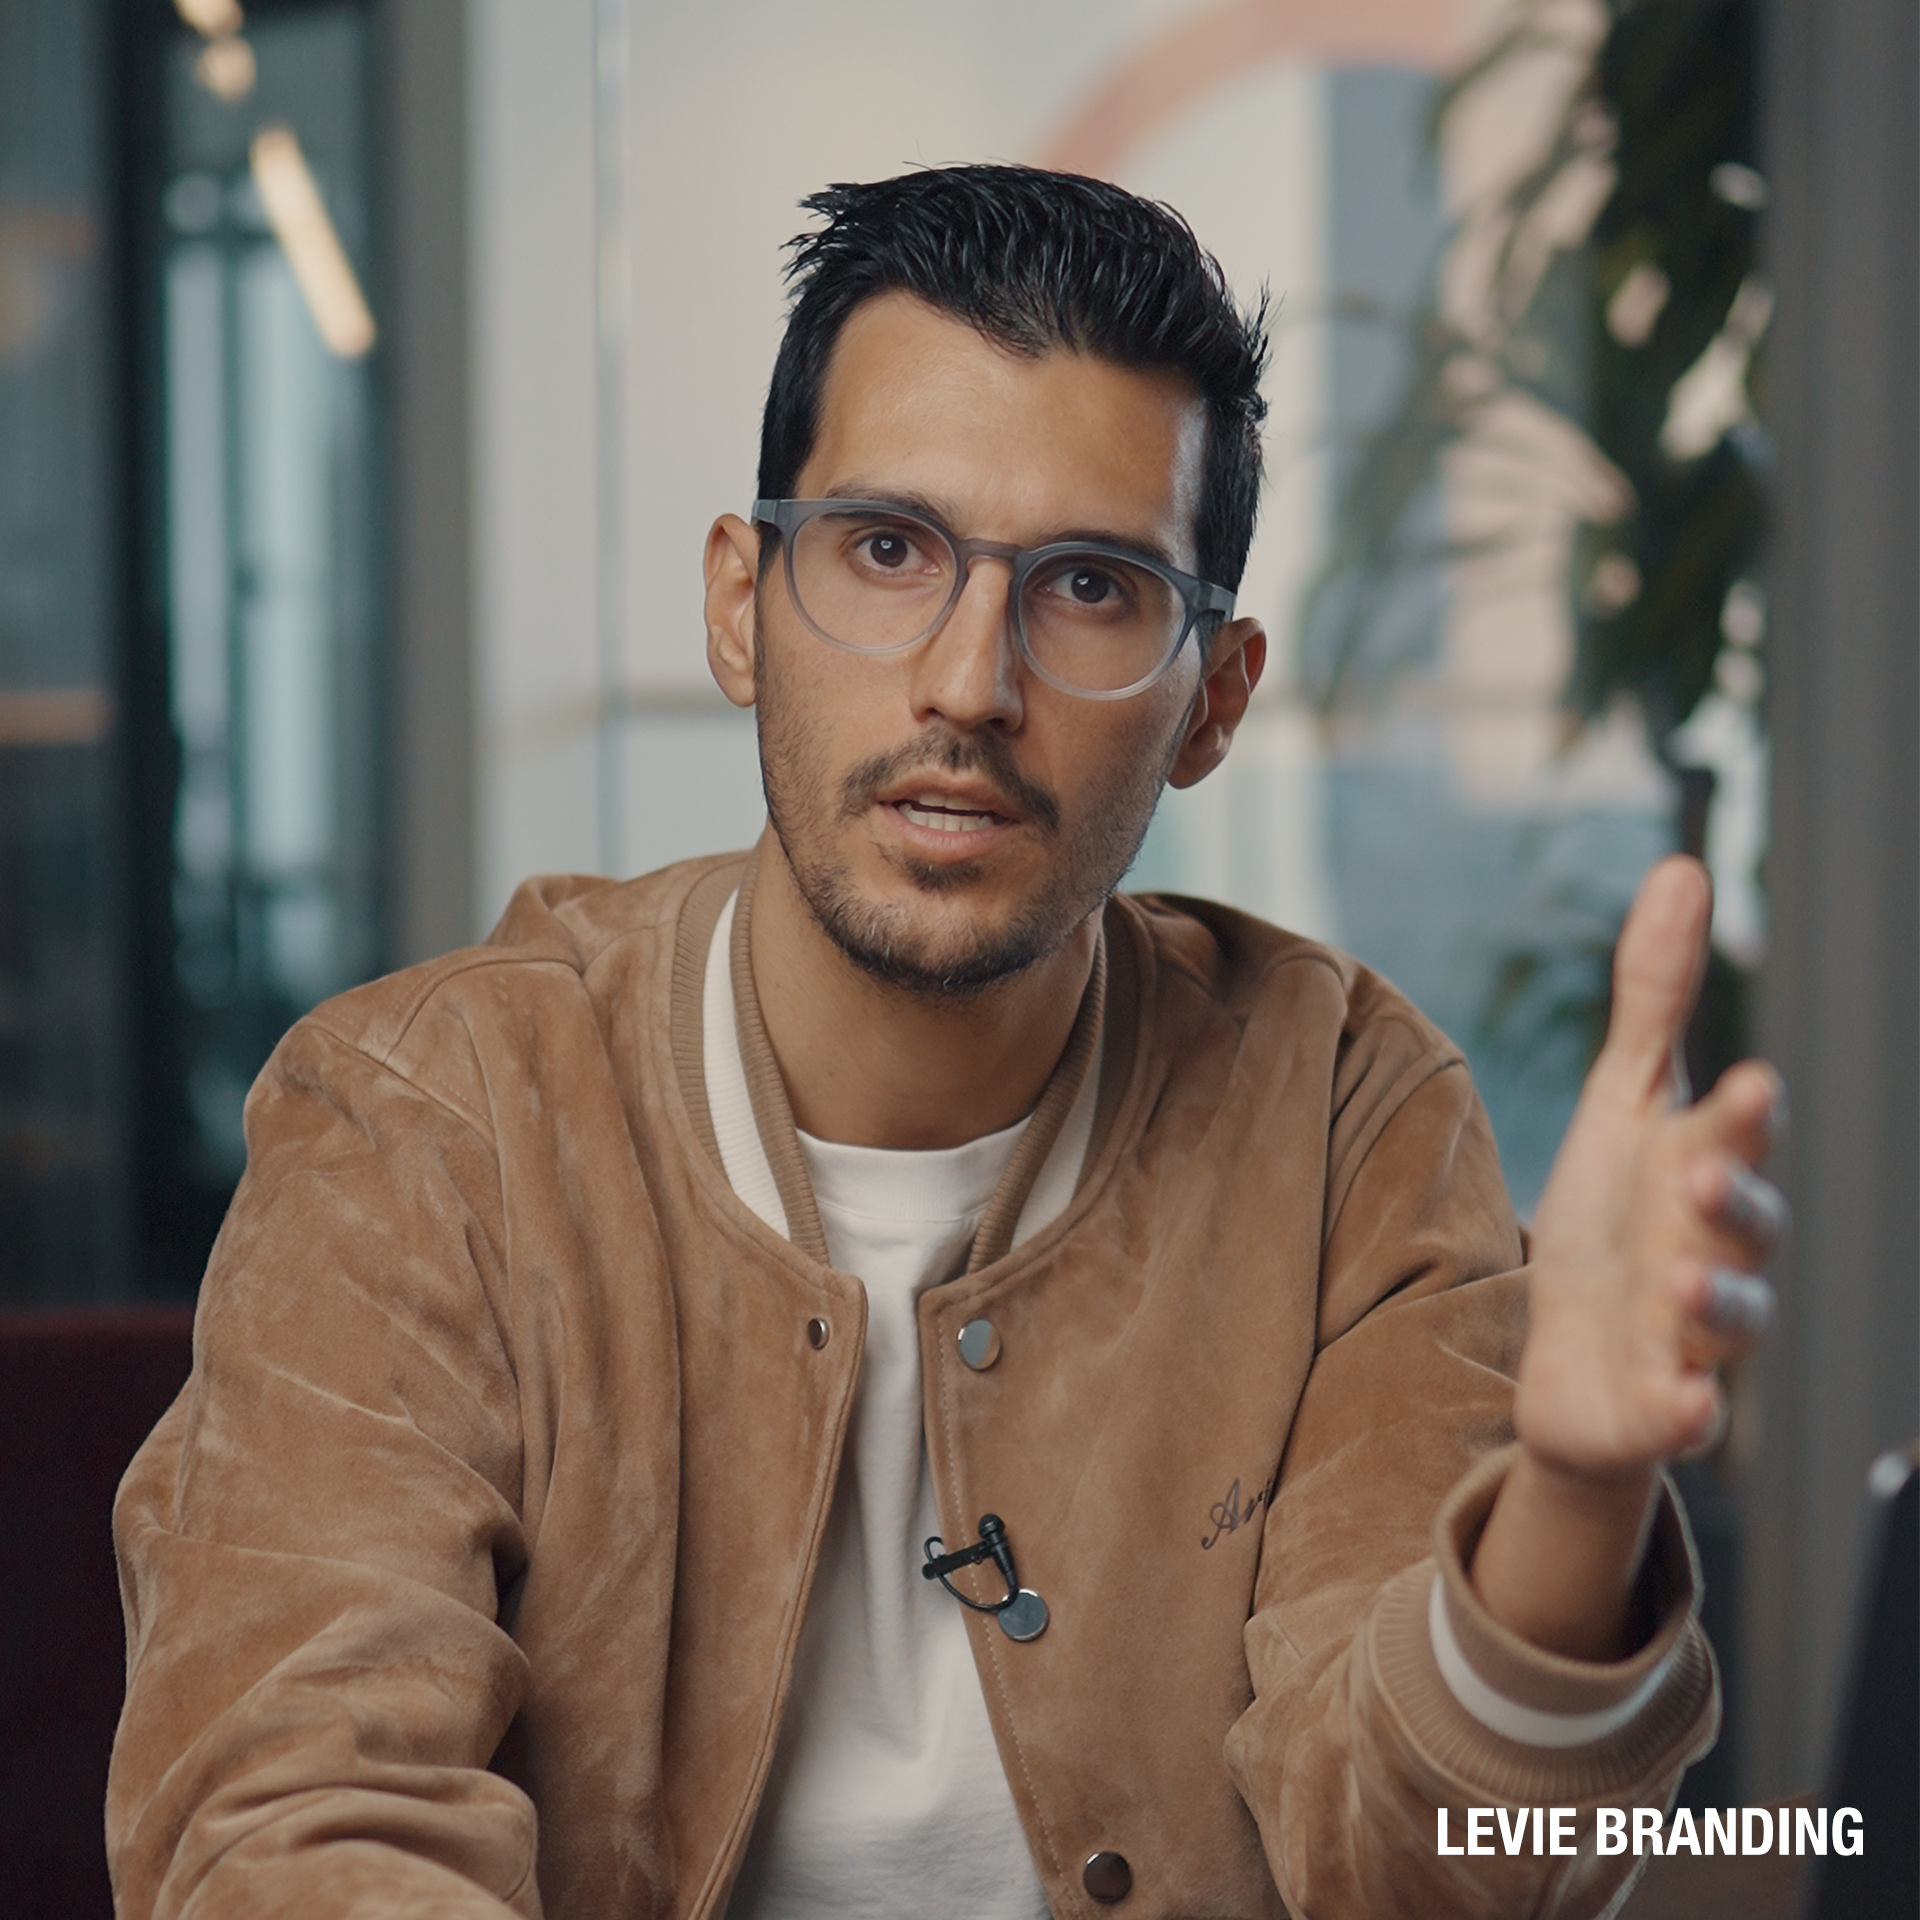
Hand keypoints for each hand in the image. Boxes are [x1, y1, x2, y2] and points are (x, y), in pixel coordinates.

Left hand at [1515, 854, 1784, 1478]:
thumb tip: (1682, 867)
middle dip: (1731, 1200)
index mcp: (1704, 1168)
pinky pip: (1686, 1410)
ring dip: (1712, 1297)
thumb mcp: (1625, 1101)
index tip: (1752, 1081)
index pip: (1735, 1135)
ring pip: (1726, 1316)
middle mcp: (1714, 1249)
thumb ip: (1655, 997)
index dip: (1746, 1115)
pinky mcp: (1663, 1402)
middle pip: (1744, 1224)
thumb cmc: (1614, 1213)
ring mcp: (1693, 1331)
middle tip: (1700, 1177)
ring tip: (1678, 1282)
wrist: (1578, 1350)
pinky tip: (1685, 1404)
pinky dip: (1687, 1408)